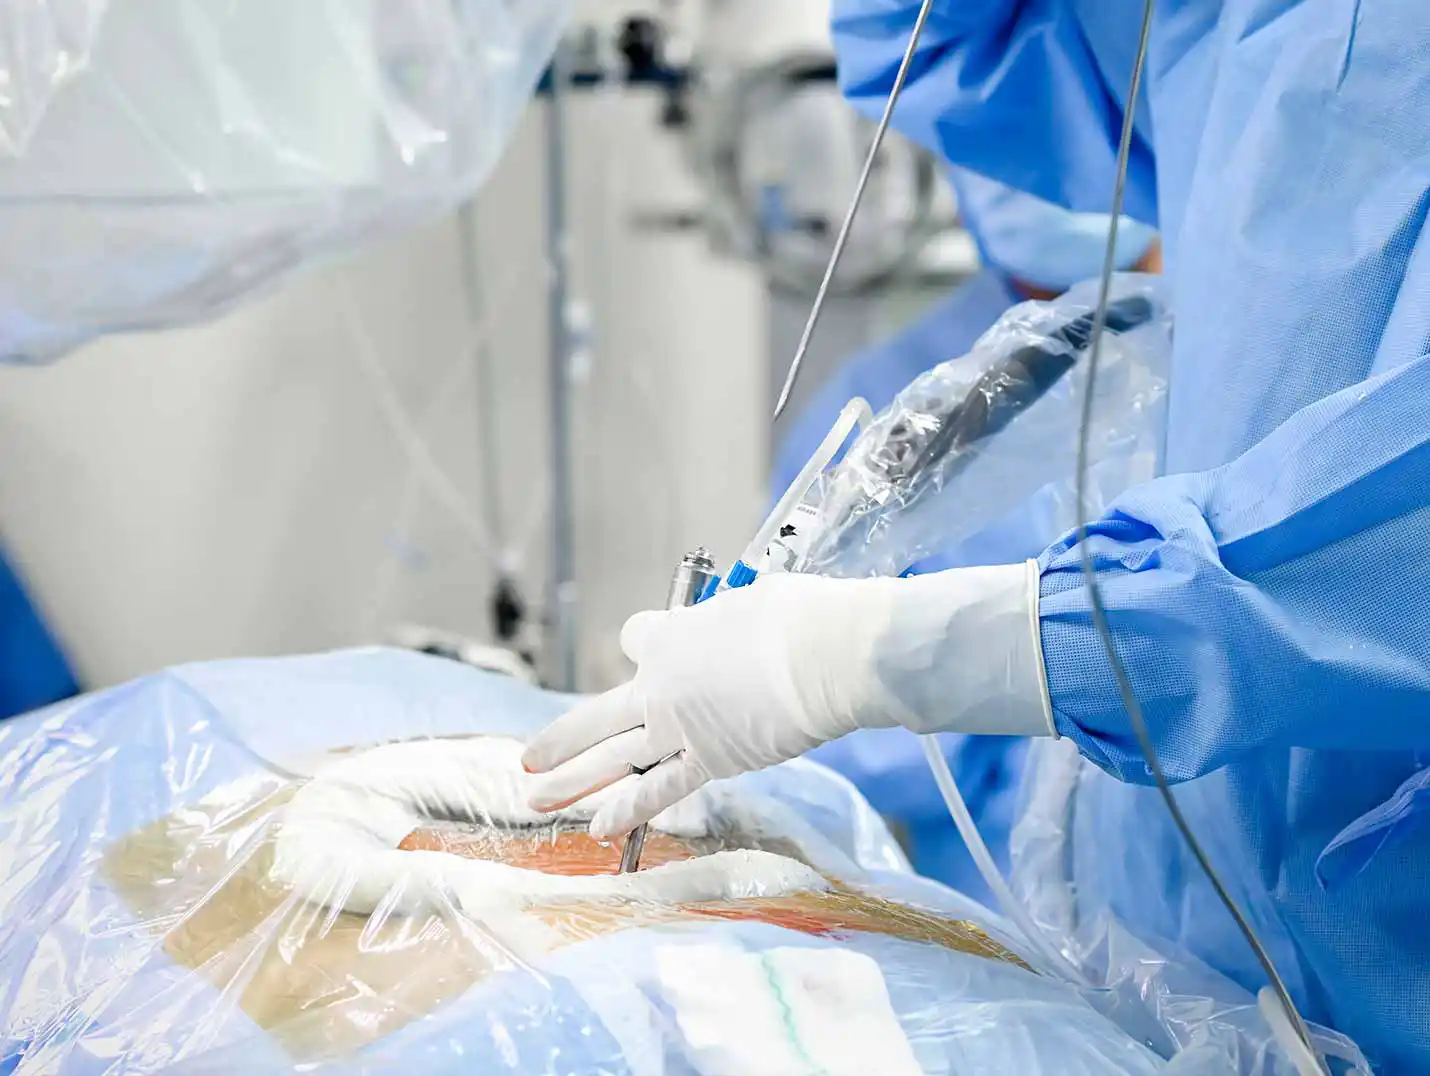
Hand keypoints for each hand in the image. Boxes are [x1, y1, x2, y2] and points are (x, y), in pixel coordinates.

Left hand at [522, 562, 1052, 839]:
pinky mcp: (709, 760)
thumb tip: (739, 632)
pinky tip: (597, 828)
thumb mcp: (749, 603)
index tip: (658, 646)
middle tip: (529, 758)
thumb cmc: (798, 617)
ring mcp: (678, 726)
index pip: (636, 638)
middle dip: (561, 738)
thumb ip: (728, 626)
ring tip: (536, 799)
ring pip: (613, 758)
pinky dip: (627, 809)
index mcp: (670, 634)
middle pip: (597, 714)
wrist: (823, 652)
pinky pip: (659, 790)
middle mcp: (661, 681)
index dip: (646, 644)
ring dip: (571, 781)